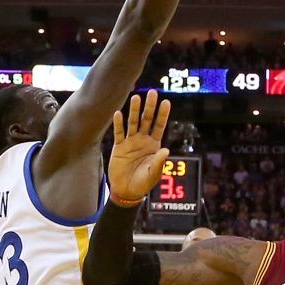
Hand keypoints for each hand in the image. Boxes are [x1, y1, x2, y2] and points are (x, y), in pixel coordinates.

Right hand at [106, 92, 172, 206]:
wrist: (126, 191)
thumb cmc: (143, 183)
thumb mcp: (153, 174)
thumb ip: (159, 162)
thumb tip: (166, 150)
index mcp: (154, 145)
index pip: (159, 126)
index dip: (162, 115)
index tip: (166, 102)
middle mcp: (143, 140)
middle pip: (147, 120)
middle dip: (149, 107)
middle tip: (152, 93)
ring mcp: (130, 142)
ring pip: (133, 123)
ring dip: (134, 111)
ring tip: (136, 97)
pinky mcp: (119, 147)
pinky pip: (119, 133)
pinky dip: (118, 124)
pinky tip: (118, 113)